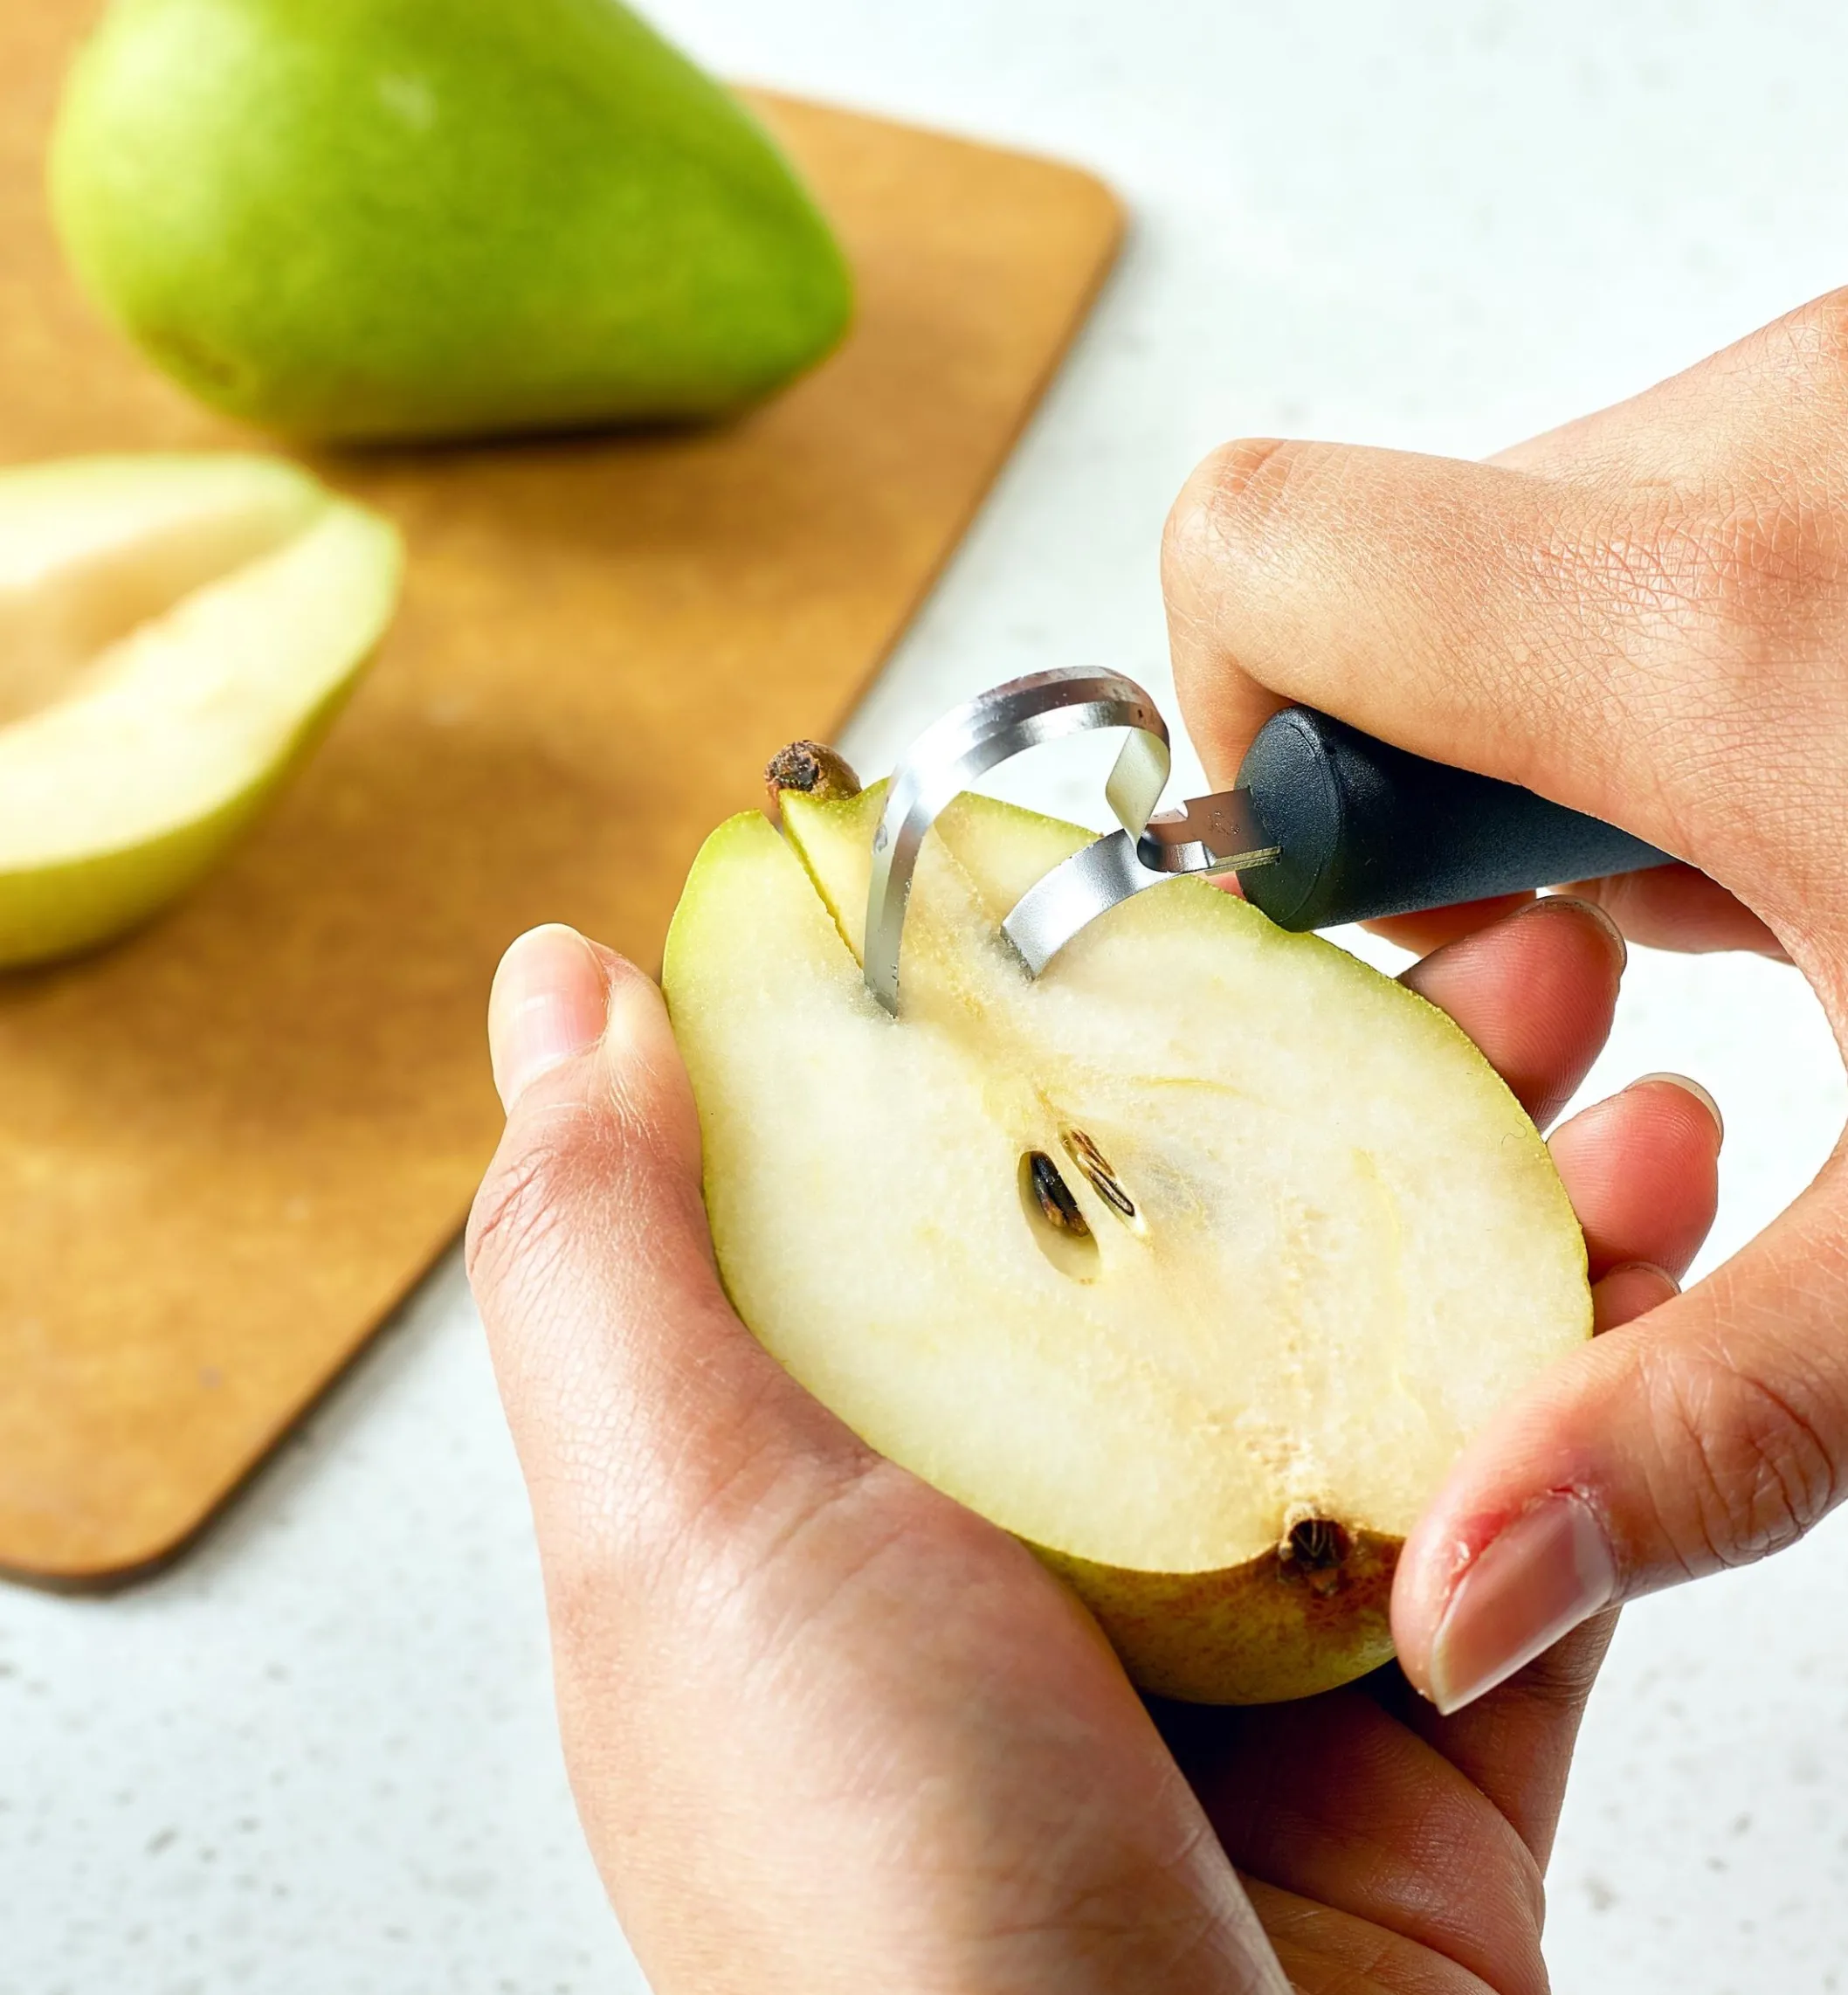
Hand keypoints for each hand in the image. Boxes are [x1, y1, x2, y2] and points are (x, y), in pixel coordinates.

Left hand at [465, 903, 1716, 1993]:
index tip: (1188, 874)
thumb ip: (608, 1248)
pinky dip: (1605, 1349)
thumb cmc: (873, 1901)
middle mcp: (1045, 1530)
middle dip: (1336, 1057)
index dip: (1079, 1000)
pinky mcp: (1427, 1710)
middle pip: (1203, 1226)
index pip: (968, 1163)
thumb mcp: (690, 1527)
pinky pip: (1536, 1488)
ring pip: (1387, 1323)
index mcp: (859, 1465)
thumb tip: (560, 989)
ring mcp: (1245, 1619)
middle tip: (1458, 927)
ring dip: (1500, 1161)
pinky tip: (1647, 1208)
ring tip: (1592, 1025)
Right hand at [1162, 286, 1847, 1717]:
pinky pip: (1678, 513)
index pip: (1267, 557)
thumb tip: (1453, 1591)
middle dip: (1442, 792)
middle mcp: (1792, 435)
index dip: (1243, 737)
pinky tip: (1831, 796)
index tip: (1359, 904)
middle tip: (1629, 943)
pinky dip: (1686, 670)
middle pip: (1393, 579)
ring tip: (1774, 875)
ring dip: (1577, 739)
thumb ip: (1702, 1413)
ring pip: (1535, 551)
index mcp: (1736, 626)